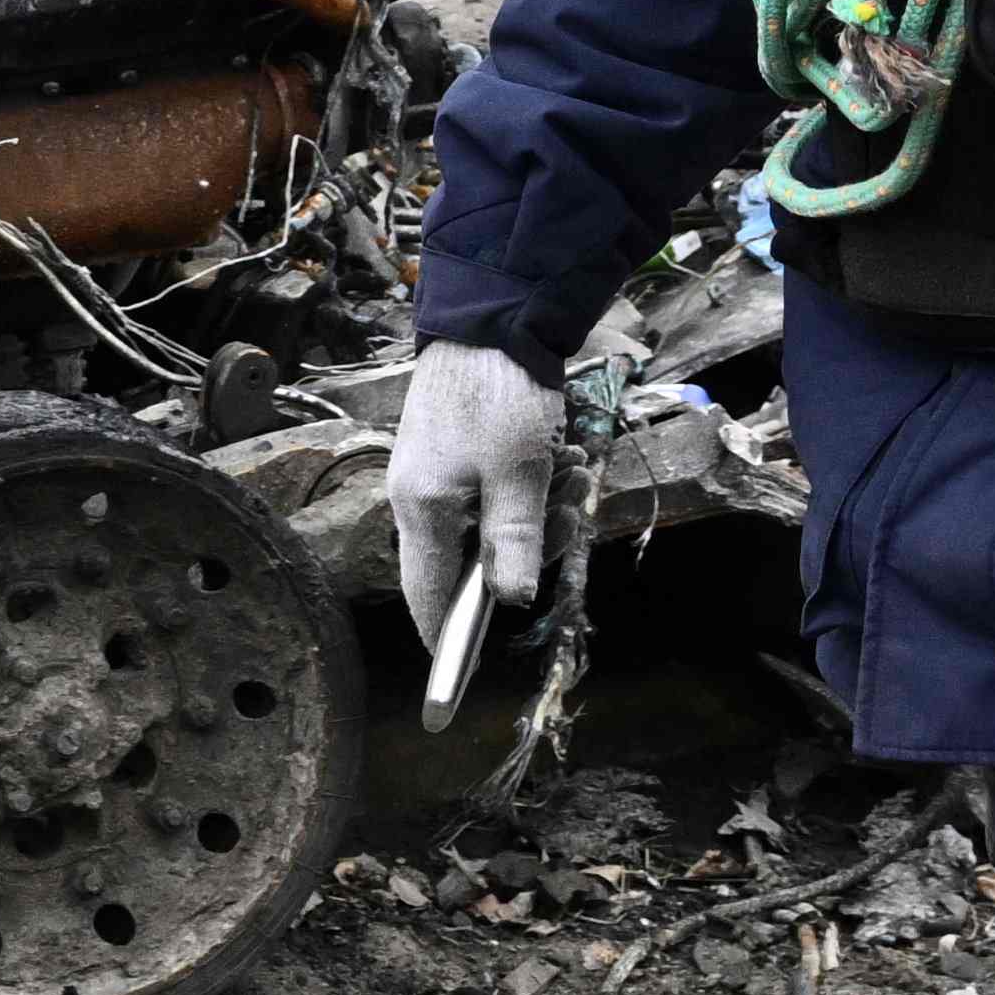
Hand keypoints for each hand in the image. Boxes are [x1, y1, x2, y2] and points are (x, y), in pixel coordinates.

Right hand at [384, 341, 568, 634]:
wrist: (488, 314)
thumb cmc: (498, 393)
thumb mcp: (518, 472)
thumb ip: (514, 541)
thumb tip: (509, 602)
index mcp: (423, 511)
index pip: (427, 599)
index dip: (446, 642)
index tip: (460, 681)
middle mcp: (420, 499)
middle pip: (471, 562)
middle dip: (530, 547)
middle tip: (572, 513)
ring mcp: (436, 474)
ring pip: (491, 524)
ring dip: (540, 509)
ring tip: (574, 470)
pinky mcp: (455, 452)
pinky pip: (495, 491)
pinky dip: (531, 484)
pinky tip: (561, 454)